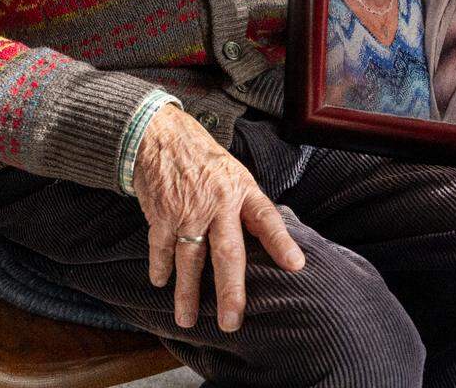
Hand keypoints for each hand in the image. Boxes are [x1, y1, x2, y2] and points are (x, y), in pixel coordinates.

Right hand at [131, 105, 304, 332]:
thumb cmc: (201, 157)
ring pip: (189, 260)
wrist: (160, 134)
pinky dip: (160, 267)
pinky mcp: (161, 213)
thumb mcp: (233, 172)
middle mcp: (217, 202)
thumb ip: (246, 205)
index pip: (266, 218)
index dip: (281, 242)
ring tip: (188, 319)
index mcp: (240, 190)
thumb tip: (268, 241)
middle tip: (232, 321)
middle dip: (230, 291)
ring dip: (187, 292)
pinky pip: (161, 248)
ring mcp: (187, 210)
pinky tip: (160, 283)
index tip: (295, 265)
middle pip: (227, 253)